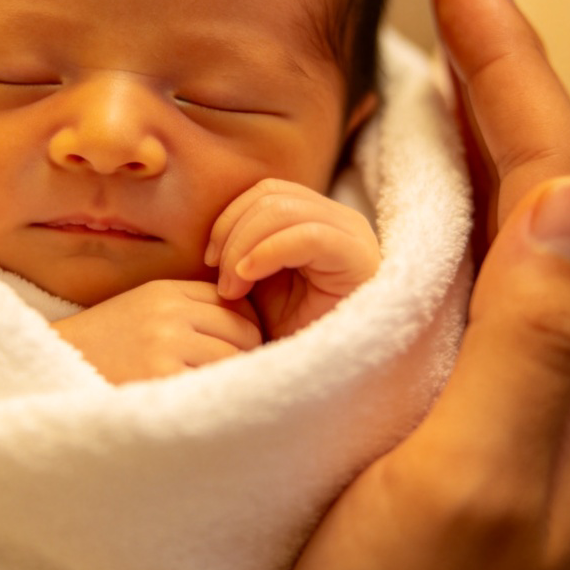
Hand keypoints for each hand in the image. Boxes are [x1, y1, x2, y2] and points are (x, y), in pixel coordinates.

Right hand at [53, 281, 262, 383]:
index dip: (244, 333)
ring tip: (212, 399)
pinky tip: (199, 412)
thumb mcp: (142, 314)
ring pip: (237, 361)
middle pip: (246, 332)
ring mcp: (166, 343)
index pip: (237, 305)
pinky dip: (216, 402)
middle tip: (229, 384)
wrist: (46, 374)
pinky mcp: (161, 377)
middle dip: (246, 359)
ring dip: (234, 383)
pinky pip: (216, 387)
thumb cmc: (102, 352)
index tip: (234, 356)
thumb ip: (188, 314)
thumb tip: (252, 333)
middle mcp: (169, 311)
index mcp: (165, 292)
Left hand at [207, 179, 379, 339]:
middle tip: (222, 284)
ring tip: (233, 290)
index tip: (210, 261)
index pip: (266, 192)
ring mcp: (353, 235)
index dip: (230, 219)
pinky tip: (248, 278)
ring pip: (284, 210)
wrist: (321, 376)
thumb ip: (242, 248)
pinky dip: (267, 252)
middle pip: (272, 197)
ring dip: (244, 248)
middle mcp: (340, 220)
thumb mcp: (258, 283)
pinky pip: (307, 236)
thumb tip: (211, 236)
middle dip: (233, 236)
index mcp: (317, 218)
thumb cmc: (288, 332)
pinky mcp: (360, 257)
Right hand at [264, 0, 569, 569]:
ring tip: (438, 69)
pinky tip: (407, 193)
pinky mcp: (452, 408)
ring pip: (510, 228)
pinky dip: (445, 207)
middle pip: (548, 188)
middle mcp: (557, 371)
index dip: (512, 73)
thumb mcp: (470, 486)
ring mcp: (506, 389)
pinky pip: (467, 278)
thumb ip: (538, 344)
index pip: (561, 181)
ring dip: (480, 135)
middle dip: (504, 80)